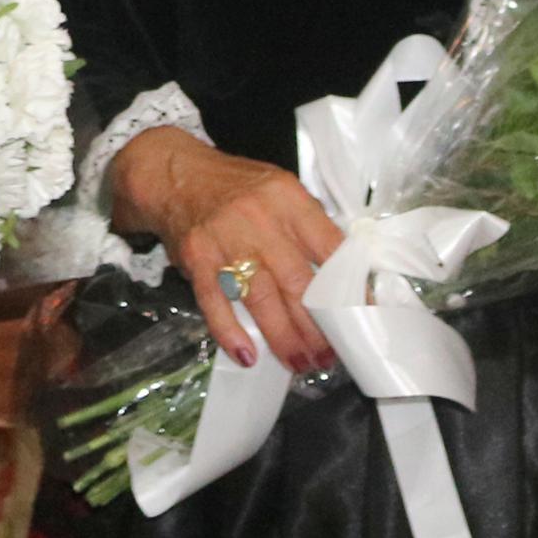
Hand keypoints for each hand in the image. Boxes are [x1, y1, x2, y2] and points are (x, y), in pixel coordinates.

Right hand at [110, 126, 345, 376]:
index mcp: (288, 199)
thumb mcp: (280, 189)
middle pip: (296, 282)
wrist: (176, 174)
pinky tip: (247, 355)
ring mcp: (225, 239)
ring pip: (260, 297)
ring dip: (282, 337)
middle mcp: (259, 219)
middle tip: (329, 357)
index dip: (348, 287)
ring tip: (300, 363)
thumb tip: (343, 274)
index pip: (329, 247)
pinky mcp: (197, 257)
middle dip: (316, 327)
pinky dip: (230, 331)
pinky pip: (215, 300)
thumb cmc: (237, 186)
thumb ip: (308, 226)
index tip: (360, 318)